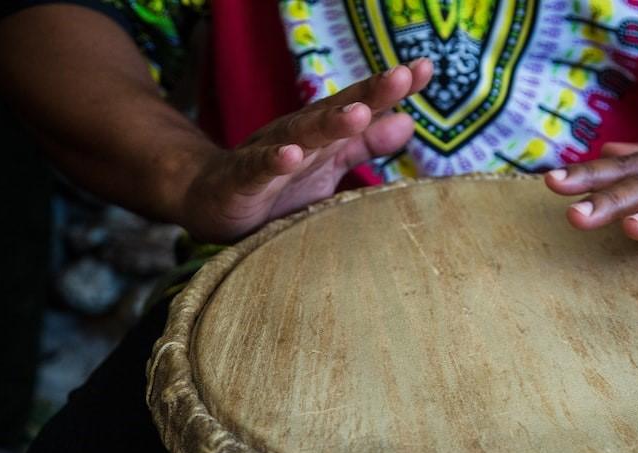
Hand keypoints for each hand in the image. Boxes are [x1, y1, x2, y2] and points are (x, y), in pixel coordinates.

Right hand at [181, 59, 432, 241]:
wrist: (211, 198)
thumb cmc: (279, 183)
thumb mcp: (328, 163)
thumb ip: (366, 144)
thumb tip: (409, 121)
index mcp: (323, 132)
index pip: (361, 103)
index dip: (391, 87)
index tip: (426, 68)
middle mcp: (299, 134)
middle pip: (337, 110)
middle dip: (369, 94)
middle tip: (401, 76)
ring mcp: (270, 154)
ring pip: (302, 135)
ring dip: (330, 123)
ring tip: (358, 113)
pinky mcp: (243, 180)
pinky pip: (258, 169)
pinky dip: (273, 161)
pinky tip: (289, 155)